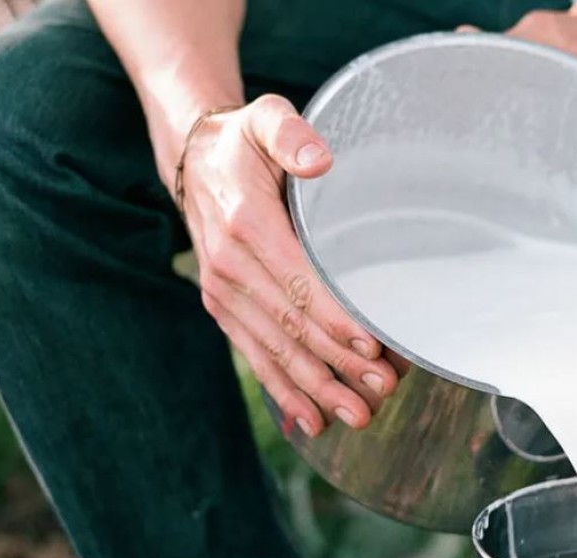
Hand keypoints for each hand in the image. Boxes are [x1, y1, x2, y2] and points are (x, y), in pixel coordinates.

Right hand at [177, 94, 399, 437]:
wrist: (195, 160)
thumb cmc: (244, 142)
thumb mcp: (265, 118)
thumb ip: (291, 134)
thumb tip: (320, 161)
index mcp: (247, 224)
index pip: (299, 280)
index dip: (336, 319)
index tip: (373, 348)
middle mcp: (230, 265)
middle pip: (291, 325)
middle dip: (338, 364)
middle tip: (380, 393)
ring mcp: (223, 292)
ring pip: (274, 349)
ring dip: (316, 388)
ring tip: (356, 417)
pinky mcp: (224, 308)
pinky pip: (255, 355)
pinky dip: (283, 390)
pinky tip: (312, 421)